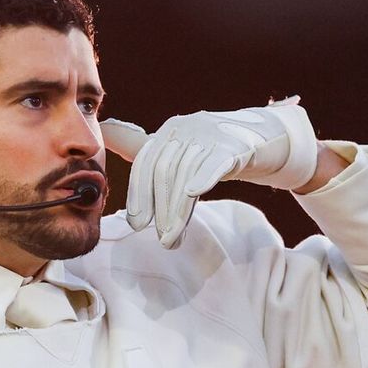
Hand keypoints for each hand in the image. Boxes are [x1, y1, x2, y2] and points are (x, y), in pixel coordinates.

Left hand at [100, 96, 318, 248]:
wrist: (261, 139)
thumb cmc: (212, 149)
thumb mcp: (177, 147)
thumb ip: (142, 145)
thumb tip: (106, 130)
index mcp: (169, 130)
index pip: (146, 163)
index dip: (139, 194)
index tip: (136, 223)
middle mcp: (186, 128)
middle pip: (165, 172)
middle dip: (160, 209)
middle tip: (160, 239)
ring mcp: (210, 135)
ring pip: (187, 175)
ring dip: (178, 211)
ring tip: (173, 239)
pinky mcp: (234, 145)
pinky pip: (215, 162)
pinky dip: (203, 176)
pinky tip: (193, 194)